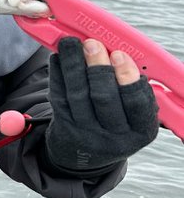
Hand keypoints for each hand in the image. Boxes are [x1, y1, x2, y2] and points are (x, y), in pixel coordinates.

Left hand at [45, 37, 158, 172]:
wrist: (87, 153)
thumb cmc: (118, 121)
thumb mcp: (134, 115)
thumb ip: (131, 88)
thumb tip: (114, 50)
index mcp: (140, 131)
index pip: (137, 104)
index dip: (127, 78)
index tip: (119, 54)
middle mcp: (114, 138)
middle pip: (104, 99)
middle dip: (98, 68)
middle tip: (93, 44)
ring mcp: (86, 134)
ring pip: (77, 95)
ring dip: (73, 65)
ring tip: (71, 43)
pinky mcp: (64, 128)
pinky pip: (59, 97)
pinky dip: (57, 74)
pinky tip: (58, 57)